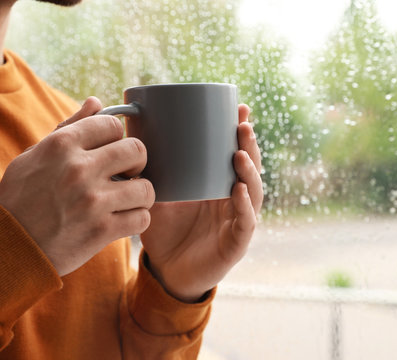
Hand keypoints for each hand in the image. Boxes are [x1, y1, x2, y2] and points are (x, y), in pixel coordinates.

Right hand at [0, 97, 154, 275]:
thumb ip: (69, 128)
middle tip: (127, 175)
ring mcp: (92, 201)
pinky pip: (142, 218)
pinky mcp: (101, 230)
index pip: (113, 125)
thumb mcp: (36, 156)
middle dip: (137, 162)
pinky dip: (137, 220)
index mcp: (61, 145)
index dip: (116, 138)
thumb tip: (96, 102)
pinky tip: (123, 219)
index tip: (111, 152)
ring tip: (126, 200)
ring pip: (146, 188)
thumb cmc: (21, 198)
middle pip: (138, 150)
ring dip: (140, 195)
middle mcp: (78, 169)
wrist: (8, 246)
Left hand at [141, 104, 262, 302]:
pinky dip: (244, 207)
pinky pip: (245, 223)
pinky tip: (238, 191)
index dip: (240, 133)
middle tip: (242, 124)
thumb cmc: (165, 231)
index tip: (239, 108)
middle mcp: (233, 199)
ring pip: (253, 192)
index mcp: (219, 185)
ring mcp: (237, 220)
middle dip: (249, 145)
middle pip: (250, 168)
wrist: (167, 272)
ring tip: (239, 153)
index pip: (235, 153)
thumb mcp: (158, 195)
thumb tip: (127, 138)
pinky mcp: (236, 243)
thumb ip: (149, 172)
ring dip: (250, 171)